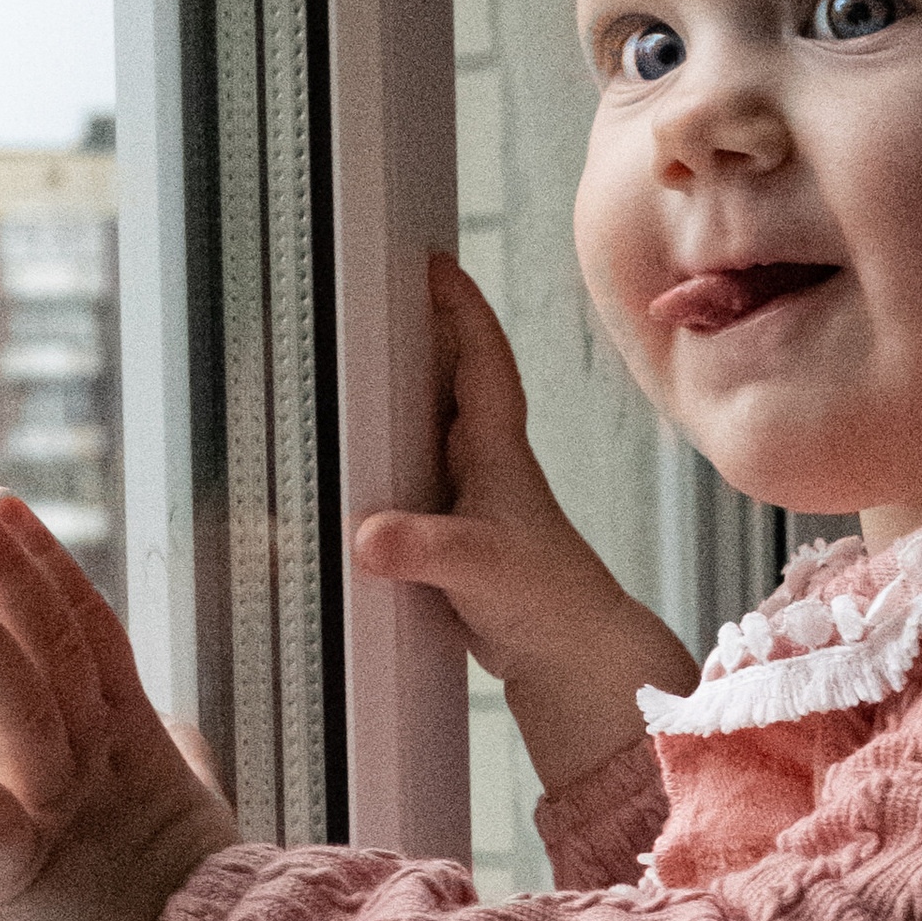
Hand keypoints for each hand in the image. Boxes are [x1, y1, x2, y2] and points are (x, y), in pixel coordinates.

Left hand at [0, 492, 241, 920]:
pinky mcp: (29, 881)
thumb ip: (163, 752)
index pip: (90, 632)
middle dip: (10, 577)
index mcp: (131, 742)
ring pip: (26, 715)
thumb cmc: (182, 911)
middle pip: (57, 654)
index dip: (47, 565)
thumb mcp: (176, 810)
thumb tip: (166, 717)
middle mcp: (99, 765)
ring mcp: (69, 817)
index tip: (2, 502)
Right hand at [351, 250, 697, 791]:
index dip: (459, 307)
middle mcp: (484, 462)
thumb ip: (426, 549)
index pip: (481, 358)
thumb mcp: (481, 570)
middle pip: (449, 377)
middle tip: (376, 287)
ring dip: (398, 390)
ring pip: (428, 424)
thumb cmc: (548, 605)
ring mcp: (468, 495)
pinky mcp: (450, 532)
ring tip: (350, 353)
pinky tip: (348, 459)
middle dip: (420, 329)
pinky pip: (410, 475)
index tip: (433, 261)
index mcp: (498, 451)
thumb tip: (368, 536)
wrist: (573, 659)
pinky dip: (382, 457)